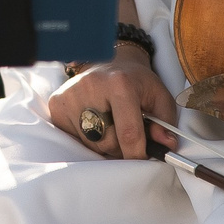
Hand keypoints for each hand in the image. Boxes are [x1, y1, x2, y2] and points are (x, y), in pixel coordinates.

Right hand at [48, 44, 176, 159]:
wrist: (110, 63)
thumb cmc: (136, 83)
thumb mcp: (159, 96)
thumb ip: (165, 122)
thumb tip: (166, 145)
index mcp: (119, 84)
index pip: (128, 133)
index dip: (138, 154)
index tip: (142, 160)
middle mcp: (90, 87)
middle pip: (108, 142)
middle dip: (121, 147)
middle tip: (126, 133)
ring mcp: (70, 96)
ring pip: (91, 144)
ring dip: (104, 144)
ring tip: (110, 125)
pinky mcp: (57, 105)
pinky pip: (74, 139)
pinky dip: (88, 138)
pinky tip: (94, 121)